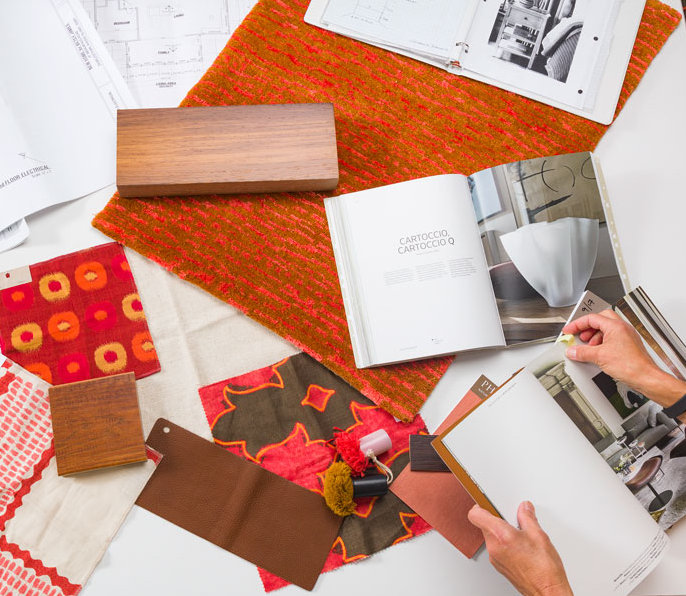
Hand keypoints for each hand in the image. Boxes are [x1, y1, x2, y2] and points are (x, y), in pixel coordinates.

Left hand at [468, 502, 572, 595]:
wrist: (547, 592)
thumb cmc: (544, 570)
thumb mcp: (539, 535)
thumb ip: (528, 517)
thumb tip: (524, 508)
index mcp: (500, 536)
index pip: (476, 514)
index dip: (481, 504)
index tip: (489, 500)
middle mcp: (494, 548)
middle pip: (484, 524)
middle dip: (497, 517)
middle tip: (512, 516)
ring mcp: (495, 558)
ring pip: (491, 536)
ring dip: (501, 530)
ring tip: (520, 532)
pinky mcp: (500, 565)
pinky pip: (496, 547)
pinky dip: (505, 542)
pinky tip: (520, 544)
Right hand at [562, 310, 685, 407]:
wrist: (645, 377)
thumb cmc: (631, 365)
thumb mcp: (599, 357)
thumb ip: (582, 352)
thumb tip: (572, 351)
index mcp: (616, 326)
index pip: (592, 318)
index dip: (577, 324)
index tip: (569, 331)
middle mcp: (623, 328)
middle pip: (600, 319)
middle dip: (587, 327)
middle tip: (578, 335)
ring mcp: (627, 336)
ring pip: (606, 329)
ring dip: (594, 335)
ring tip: (587, 346)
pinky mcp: (628, 345)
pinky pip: (612, 338)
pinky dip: (602, 342)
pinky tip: (597, 352)